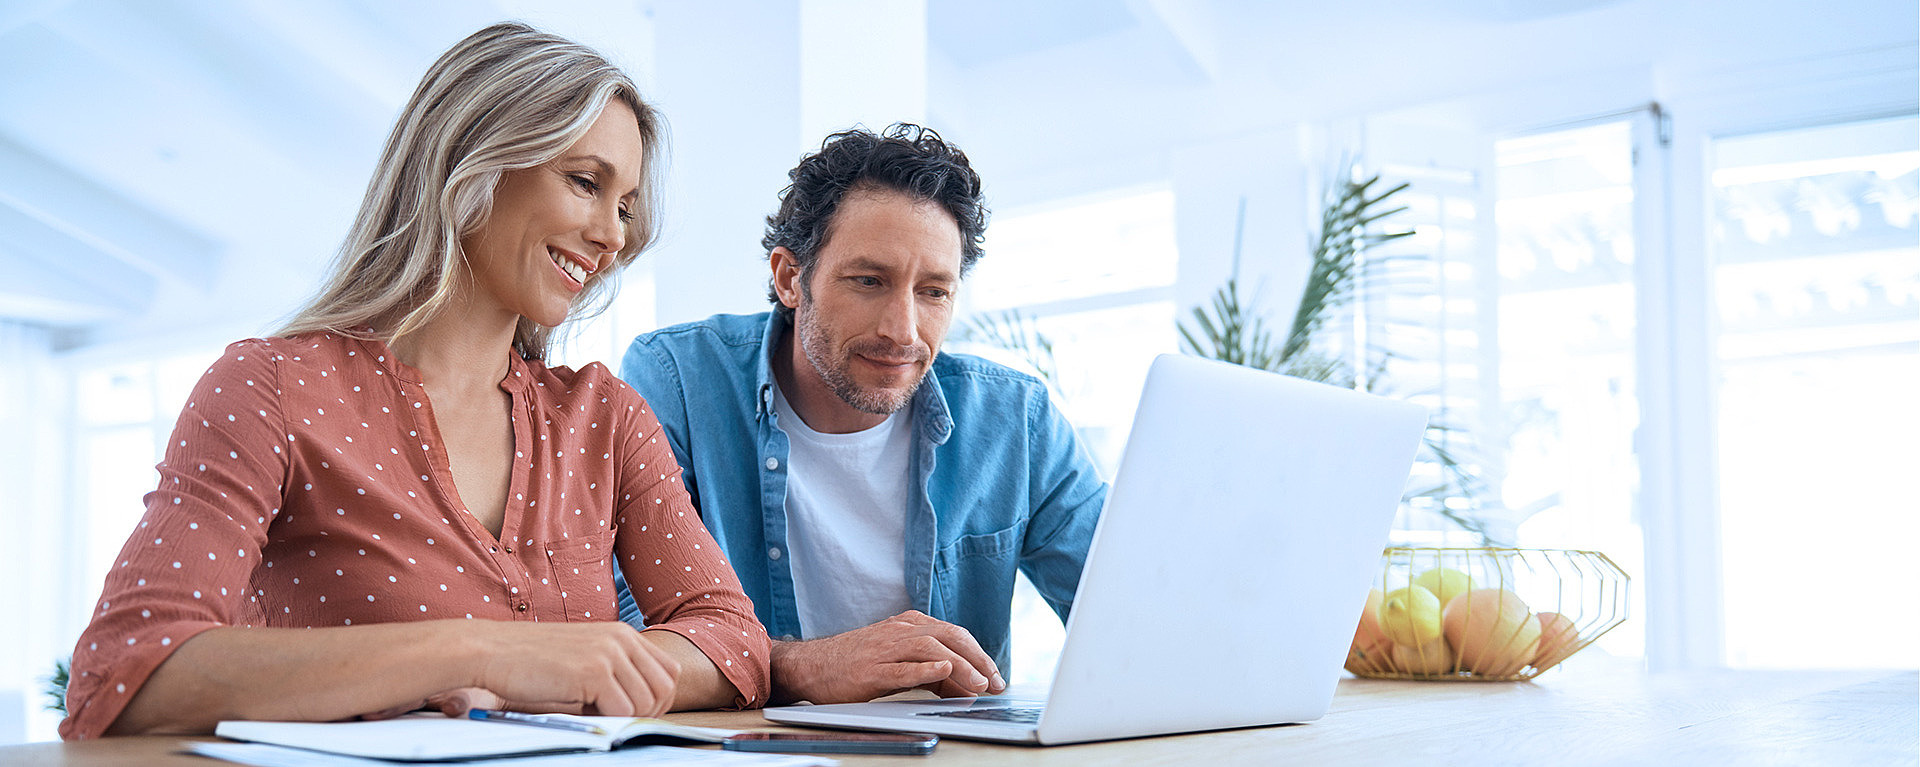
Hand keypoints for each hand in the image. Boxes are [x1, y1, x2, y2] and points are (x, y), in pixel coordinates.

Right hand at [465, 622, 682, 717]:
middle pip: (665, 688)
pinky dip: (608, 720)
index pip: (669, 671)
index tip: (635, 712)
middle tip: (615, 718)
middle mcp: (621, 640)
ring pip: (646, 702)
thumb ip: (614, 673)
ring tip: (592, 711)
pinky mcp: (594, 672)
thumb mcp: (582, 658)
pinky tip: (581, 711)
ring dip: (623, 717)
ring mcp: (609, 654)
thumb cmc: (531, 662)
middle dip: (647, 712)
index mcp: (622, 635)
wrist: (491, 651)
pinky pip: (623, 710)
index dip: (658, 698)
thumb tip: (644, 706)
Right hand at [771, 611, 1003, 704]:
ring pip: (931, 649)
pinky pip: (902, 667)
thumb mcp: (899, 663)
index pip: (955, 635)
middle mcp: (900, 631)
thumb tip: (967, 688)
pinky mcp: (871, 669)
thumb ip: (932, 672)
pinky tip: (942, 670)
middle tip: (996, 682)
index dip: (980, 655)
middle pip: (949, 637)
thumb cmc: (857, 664)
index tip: (997, 676)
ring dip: (960, 665)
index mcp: (909, 625)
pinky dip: (925, 668)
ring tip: (979, 682)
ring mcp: (885, 648)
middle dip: (978, 659)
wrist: (812, 666)